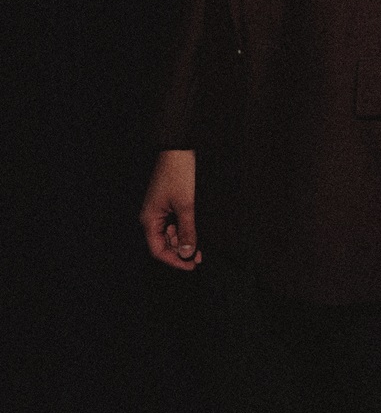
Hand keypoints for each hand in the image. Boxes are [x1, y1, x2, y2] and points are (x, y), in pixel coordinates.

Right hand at [140, 149, 200, 268]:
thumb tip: (186, 253)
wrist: (179, 147)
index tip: (191, 265)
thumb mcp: (186, 205)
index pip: (158, 250)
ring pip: (169, 233)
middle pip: (163, 243)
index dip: (174, 260)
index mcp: (149, 219)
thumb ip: (187, 230)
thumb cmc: (179, 173)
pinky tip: (195, 230)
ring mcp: (159, 209)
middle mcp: (151, 216)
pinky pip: (173, 222)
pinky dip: (184, 228)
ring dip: (183, 240)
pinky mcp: (168, 202)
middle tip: (200, 255)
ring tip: (200, 244)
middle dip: (180, 251)